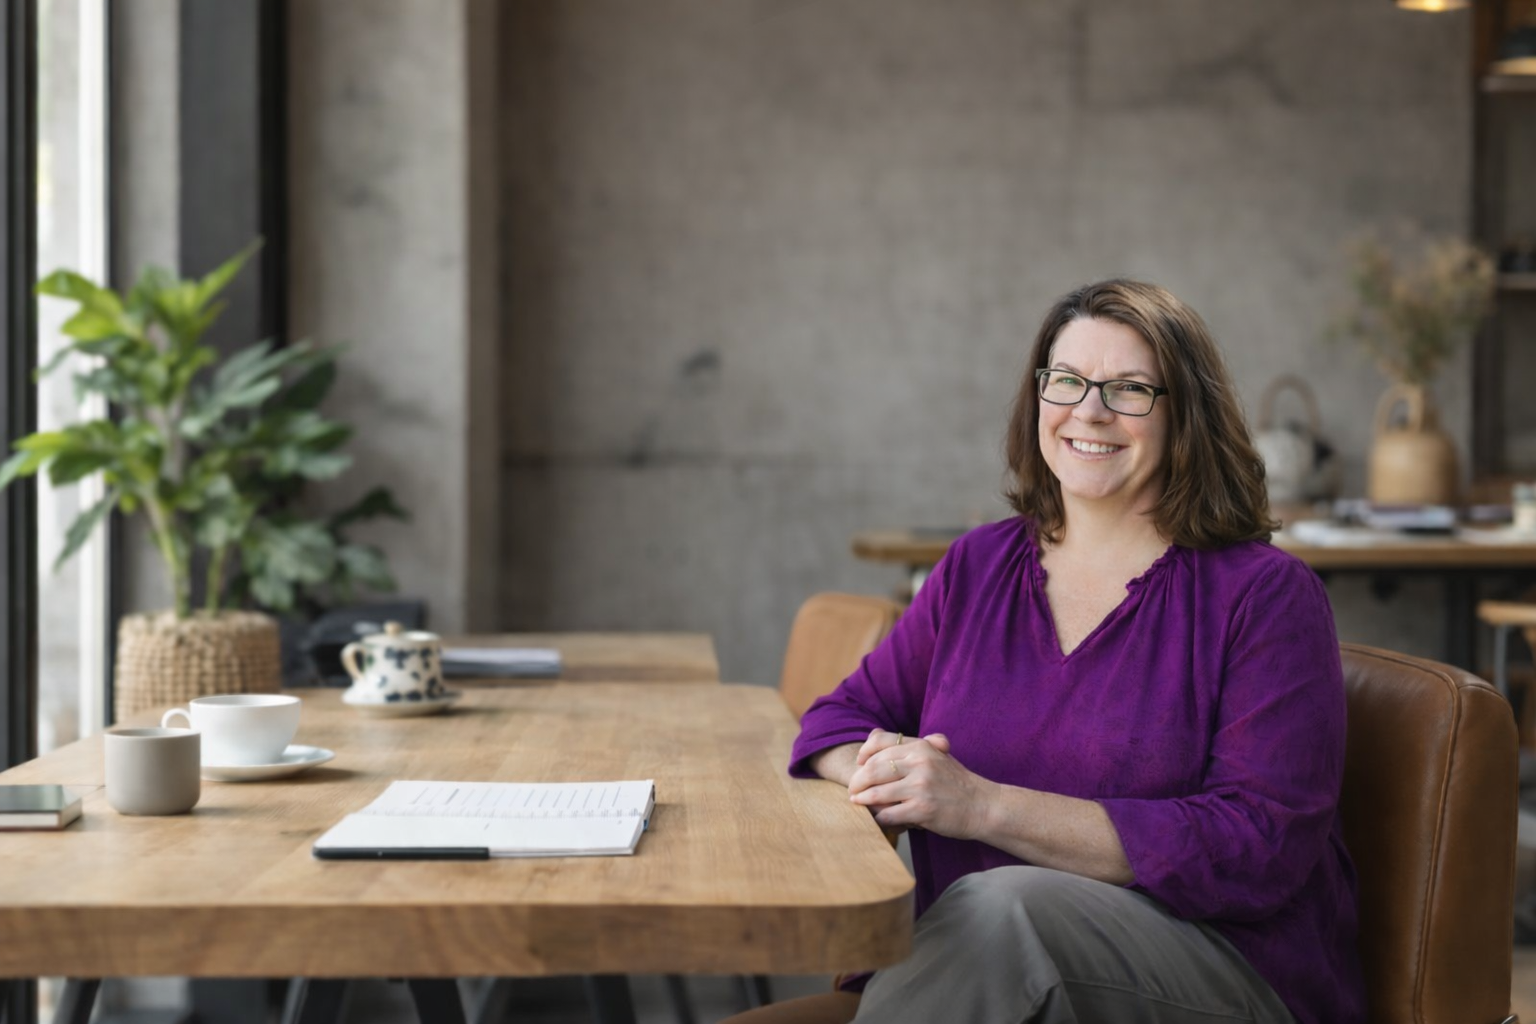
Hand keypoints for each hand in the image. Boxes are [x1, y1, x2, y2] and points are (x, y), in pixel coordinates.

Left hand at [847, 731, 993, 839]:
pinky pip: (889, 814)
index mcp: (921, 746)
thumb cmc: (956, 782)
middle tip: (852, 790)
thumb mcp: (936, 755)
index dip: (863, 754)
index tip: (858, 765)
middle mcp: (920, 763)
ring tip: (857, 803)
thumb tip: (872, 733)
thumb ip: (908, 746)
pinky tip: (877, 819)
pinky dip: (879, 818)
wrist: (983, 806)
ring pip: (877, 793)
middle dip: (857, 781)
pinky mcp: (923, 810)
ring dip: (863, 800)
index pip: (879, 742)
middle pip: (872, 768)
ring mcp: (921, 787)